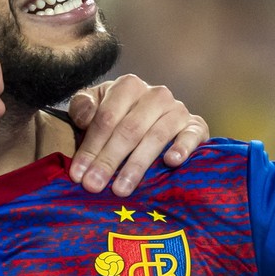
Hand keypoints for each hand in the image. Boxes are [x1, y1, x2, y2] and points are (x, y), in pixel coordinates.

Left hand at [67, 75, 208, 194]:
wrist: (154, 118)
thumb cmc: (116, 116)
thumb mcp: (94, 106)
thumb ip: (82, 108)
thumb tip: (85, 118)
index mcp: (128, 86)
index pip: (106, 118)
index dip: (90, 147)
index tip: (78, 175)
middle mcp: (155, 94)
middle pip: (129, 130)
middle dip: (109, 160)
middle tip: (94, 185)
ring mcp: (177, 109)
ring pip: (155, 137)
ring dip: (137, 165)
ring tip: (121, 188)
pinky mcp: (196, 126)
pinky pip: (191, 136)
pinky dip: (182, 148)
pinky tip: (171, 162)